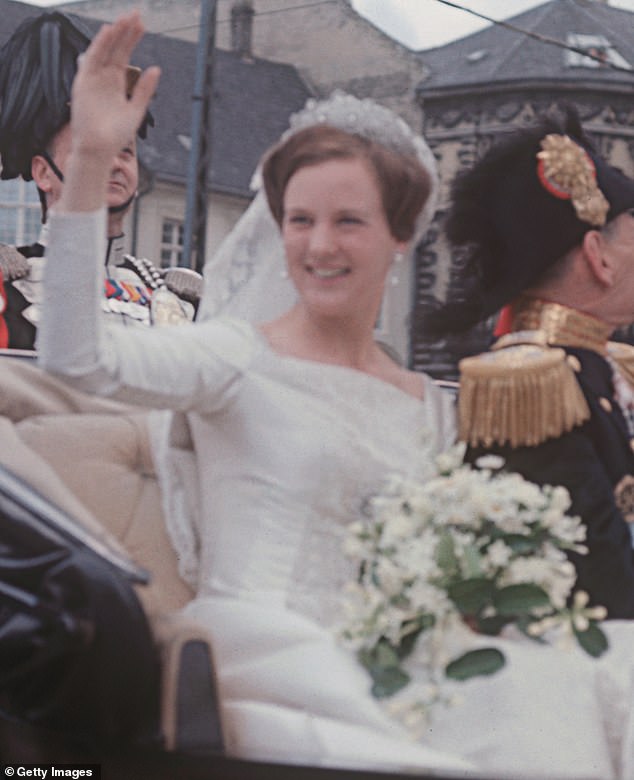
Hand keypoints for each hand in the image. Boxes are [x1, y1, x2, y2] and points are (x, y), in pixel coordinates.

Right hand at [69, 12, 159, 161]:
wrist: (99, 149)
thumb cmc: (116, 135)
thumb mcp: (136, 109)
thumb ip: (145, 90)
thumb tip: (156, 68)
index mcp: (117, 83)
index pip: (124, 54)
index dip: (132, 39)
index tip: (142, 24)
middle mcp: (105, 77)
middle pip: (116, 48)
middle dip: (125, 31)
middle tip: (136, 13)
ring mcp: (93, 78)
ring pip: (104, 50)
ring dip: (114, 34)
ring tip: (125, 18)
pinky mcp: (83, 82)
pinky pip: (91, 59)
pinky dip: (99, 45)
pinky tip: (108, 31)